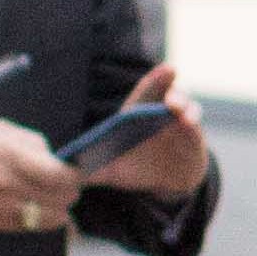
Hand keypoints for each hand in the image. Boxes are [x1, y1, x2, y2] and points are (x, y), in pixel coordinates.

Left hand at [87, 61, 211, 197]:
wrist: (161, 186)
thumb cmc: (134, 168)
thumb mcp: (109, 170)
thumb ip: (88, 167)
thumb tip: (61, 168)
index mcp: (139, 115)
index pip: (148, 92)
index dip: (158, 80)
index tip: (169, 69)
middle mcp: (163, 116)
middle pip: (172, 97)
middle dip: (176, 94)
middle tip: (172, 99)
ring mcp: (181, 129)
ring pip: (189, 113)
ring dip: (189, 112)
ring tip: (186, 118)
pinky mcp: (194, 145)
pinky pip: (196, 135)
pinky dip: (194, 133)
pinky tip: (192, 130)